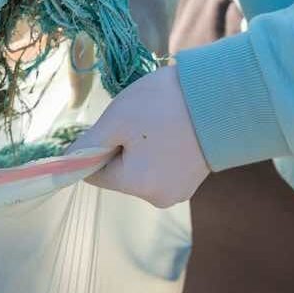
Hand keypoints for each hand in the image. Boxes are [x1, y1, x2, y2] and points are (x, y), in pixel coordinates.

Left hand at [67, 66, 207, 208]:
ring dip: (141, 146)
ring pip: (141, 168)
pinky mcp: (193, 178)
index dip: (96, 148)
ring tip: (159, 121)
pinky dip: (160, 148)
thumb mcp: (117, 119)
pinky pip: (162, 165)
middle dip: (121, 146)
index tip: (111, 124)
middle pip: (120, 173)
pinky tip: (172, 127)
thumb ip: (88, 144)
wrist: (226, 95)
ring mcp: (179, 190)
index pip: (95, 174)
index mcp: (137, 186)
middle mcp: (157, 197)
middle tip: (139, 119)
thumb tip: (68, 161)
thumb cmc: (165, 105)